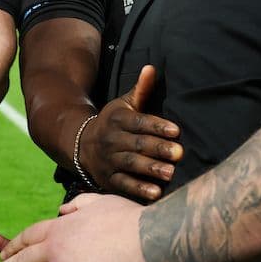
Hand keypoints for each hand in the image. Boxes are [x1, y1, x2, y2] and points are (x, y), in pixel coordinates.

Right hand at [78, 65, 181, 201]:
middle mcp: (111, 139)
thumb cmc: (113, 123)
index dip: (157, 126)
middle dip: (158, 148)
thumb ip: (140, 90)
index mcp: (118, 119)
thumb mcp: (123, 105)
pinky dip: (139, 189)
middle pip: (136, 144)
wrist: (81, 144)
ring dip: (150, 169)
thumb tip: (152, 68)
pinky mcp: (108, 179)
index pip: (139, 122)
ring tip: (171, 173)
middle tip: (180, 153)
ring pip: (130, 164)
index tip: (176, 131)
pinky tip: (156, 193)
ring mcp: (108, 160)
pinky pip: (123, 184)